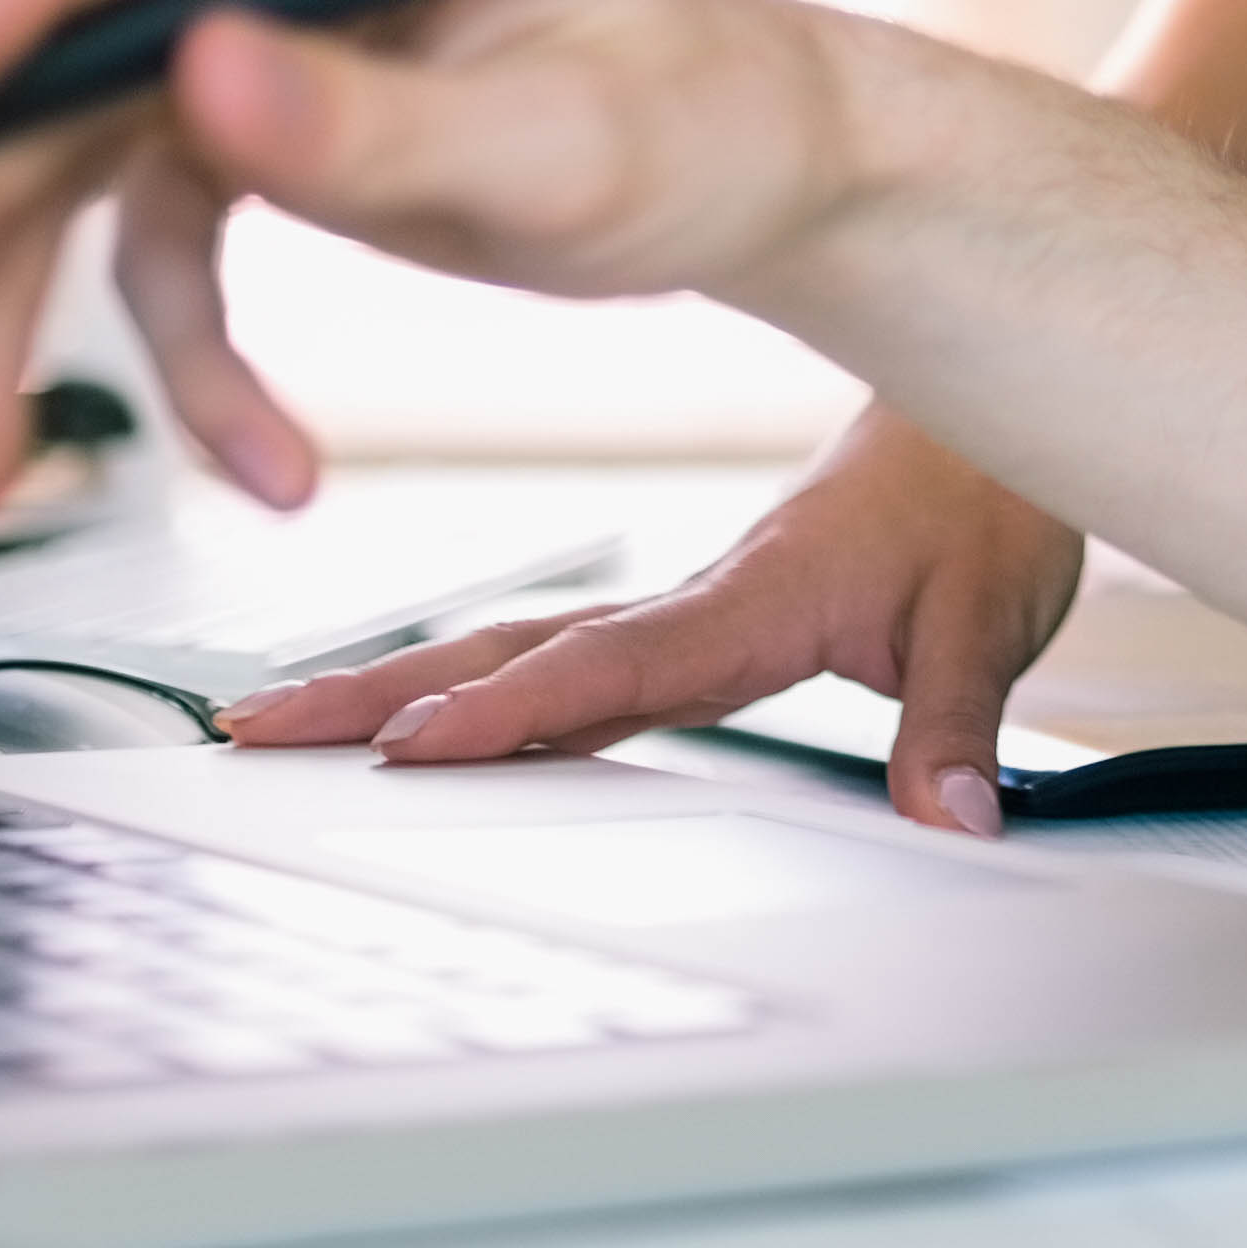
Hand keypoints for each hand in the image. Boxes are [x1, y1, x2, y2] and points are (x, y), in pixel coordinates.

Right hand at [0, 0, 865, 516]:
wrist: (768, 174)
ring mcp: (256, 46)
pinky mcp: (262, 142)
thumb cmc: (710, 114)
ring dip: (12, 322)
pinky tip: (253, 462)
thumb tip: (212, 77)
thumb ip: (384, 120)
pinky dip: (183, 372)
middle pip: (57, 59)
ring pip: (71, 176)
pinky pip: (162, 261)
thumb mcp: (565, 141)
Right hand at [221, 406, 1085, 836]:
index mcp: (754, 600)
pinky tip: (406, 718)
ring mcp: (675, 611)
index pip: (612, 662)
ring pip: (514, 645)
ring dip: (398, 680)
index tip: (412, 744)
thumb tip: (953, 820)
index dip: (512, 707)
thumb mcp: (991, 617)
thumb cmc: (982, 507)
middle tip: (255, 729)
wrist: (985, 427)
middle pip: (513, 648)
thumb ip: (959, 723)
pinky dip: (469, 681)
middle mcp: (692, 600)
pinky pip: (556, 655)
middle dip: (380, 690)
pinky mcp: (683, 622)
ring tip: (275, 723)